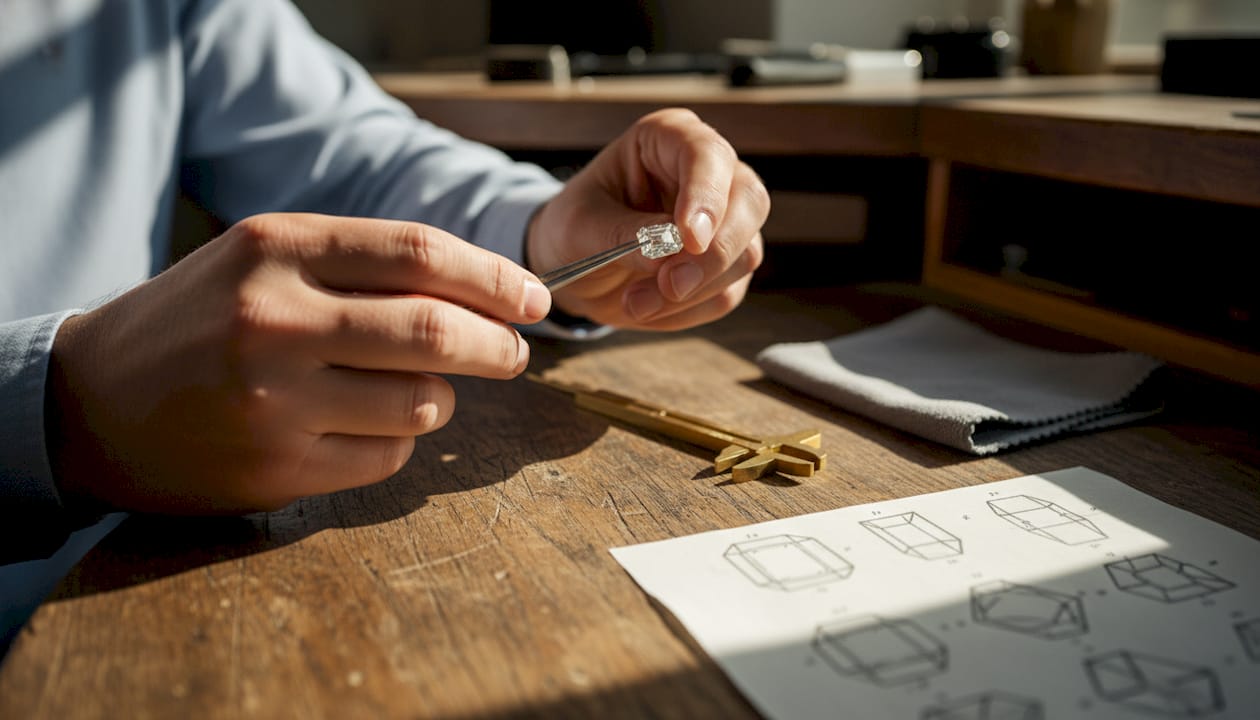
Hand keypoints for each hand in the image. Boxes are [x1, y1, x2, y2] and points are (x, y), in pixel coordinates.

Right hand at [46, 213, 550, 513]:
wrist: (91, 403)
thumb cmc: (198, 322)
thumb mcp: (263, 261)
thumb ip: (362, 265)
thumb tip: (484, 291)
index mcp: (277, 248)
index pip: (421, 253)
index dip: (494, 277)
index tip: (532, 298)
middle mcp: (274, 319)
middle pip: (435, 332)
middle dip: (496, 345)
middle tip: (513, 353)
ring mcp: (274, 400)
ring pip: (421, 403)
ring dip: (442, 398)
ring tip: (416, 390)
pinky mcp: (276, 468)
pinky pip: (387, 458)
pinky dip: (397, 443)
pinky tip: (363, 428)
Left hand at [526, 108, 767, 329]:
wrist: (575, 269)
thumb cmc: (574, 229)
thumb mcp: (580, 228)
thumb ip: (623, 235)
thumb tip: (668, 252)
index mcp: (668, 138)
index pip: (707, 154)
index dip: (706, 195)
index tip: (689, 239)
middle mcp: (709, 171)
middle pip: (749, 202)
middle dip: (712, 254)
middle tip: (669, 286)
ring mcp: (726, 218)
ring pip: (744, 253)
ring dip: (691, 291)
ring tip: (635, 303)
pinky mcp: (728, 263)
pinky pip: (727, 292)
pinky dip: (687, 310)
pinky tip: (649, 307)